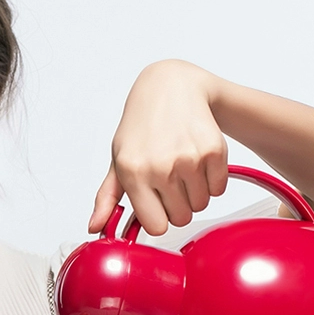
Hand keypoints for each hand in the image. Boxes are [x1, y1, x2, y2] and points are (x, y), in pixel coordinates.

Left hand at [89, 60, 228, 235]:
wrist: (171, 87)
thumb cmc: (142, 125)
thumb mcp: (118, 159)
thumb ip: (107, 198)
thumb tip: (95, 227)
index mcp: (133, 172)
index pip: (156, 227)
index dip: (158, 219)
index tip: (156, 205)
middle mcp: (161, 166)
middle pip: (180, 218)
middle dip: (177, 205)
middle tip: (169, 180)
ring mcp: (189, 158)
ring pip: (200, 205)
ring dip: (194, 192)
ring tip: (182, 167)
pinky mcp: (214, 150)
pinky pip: (218, 189)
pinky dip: (211, 180)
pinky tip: (197, 160)